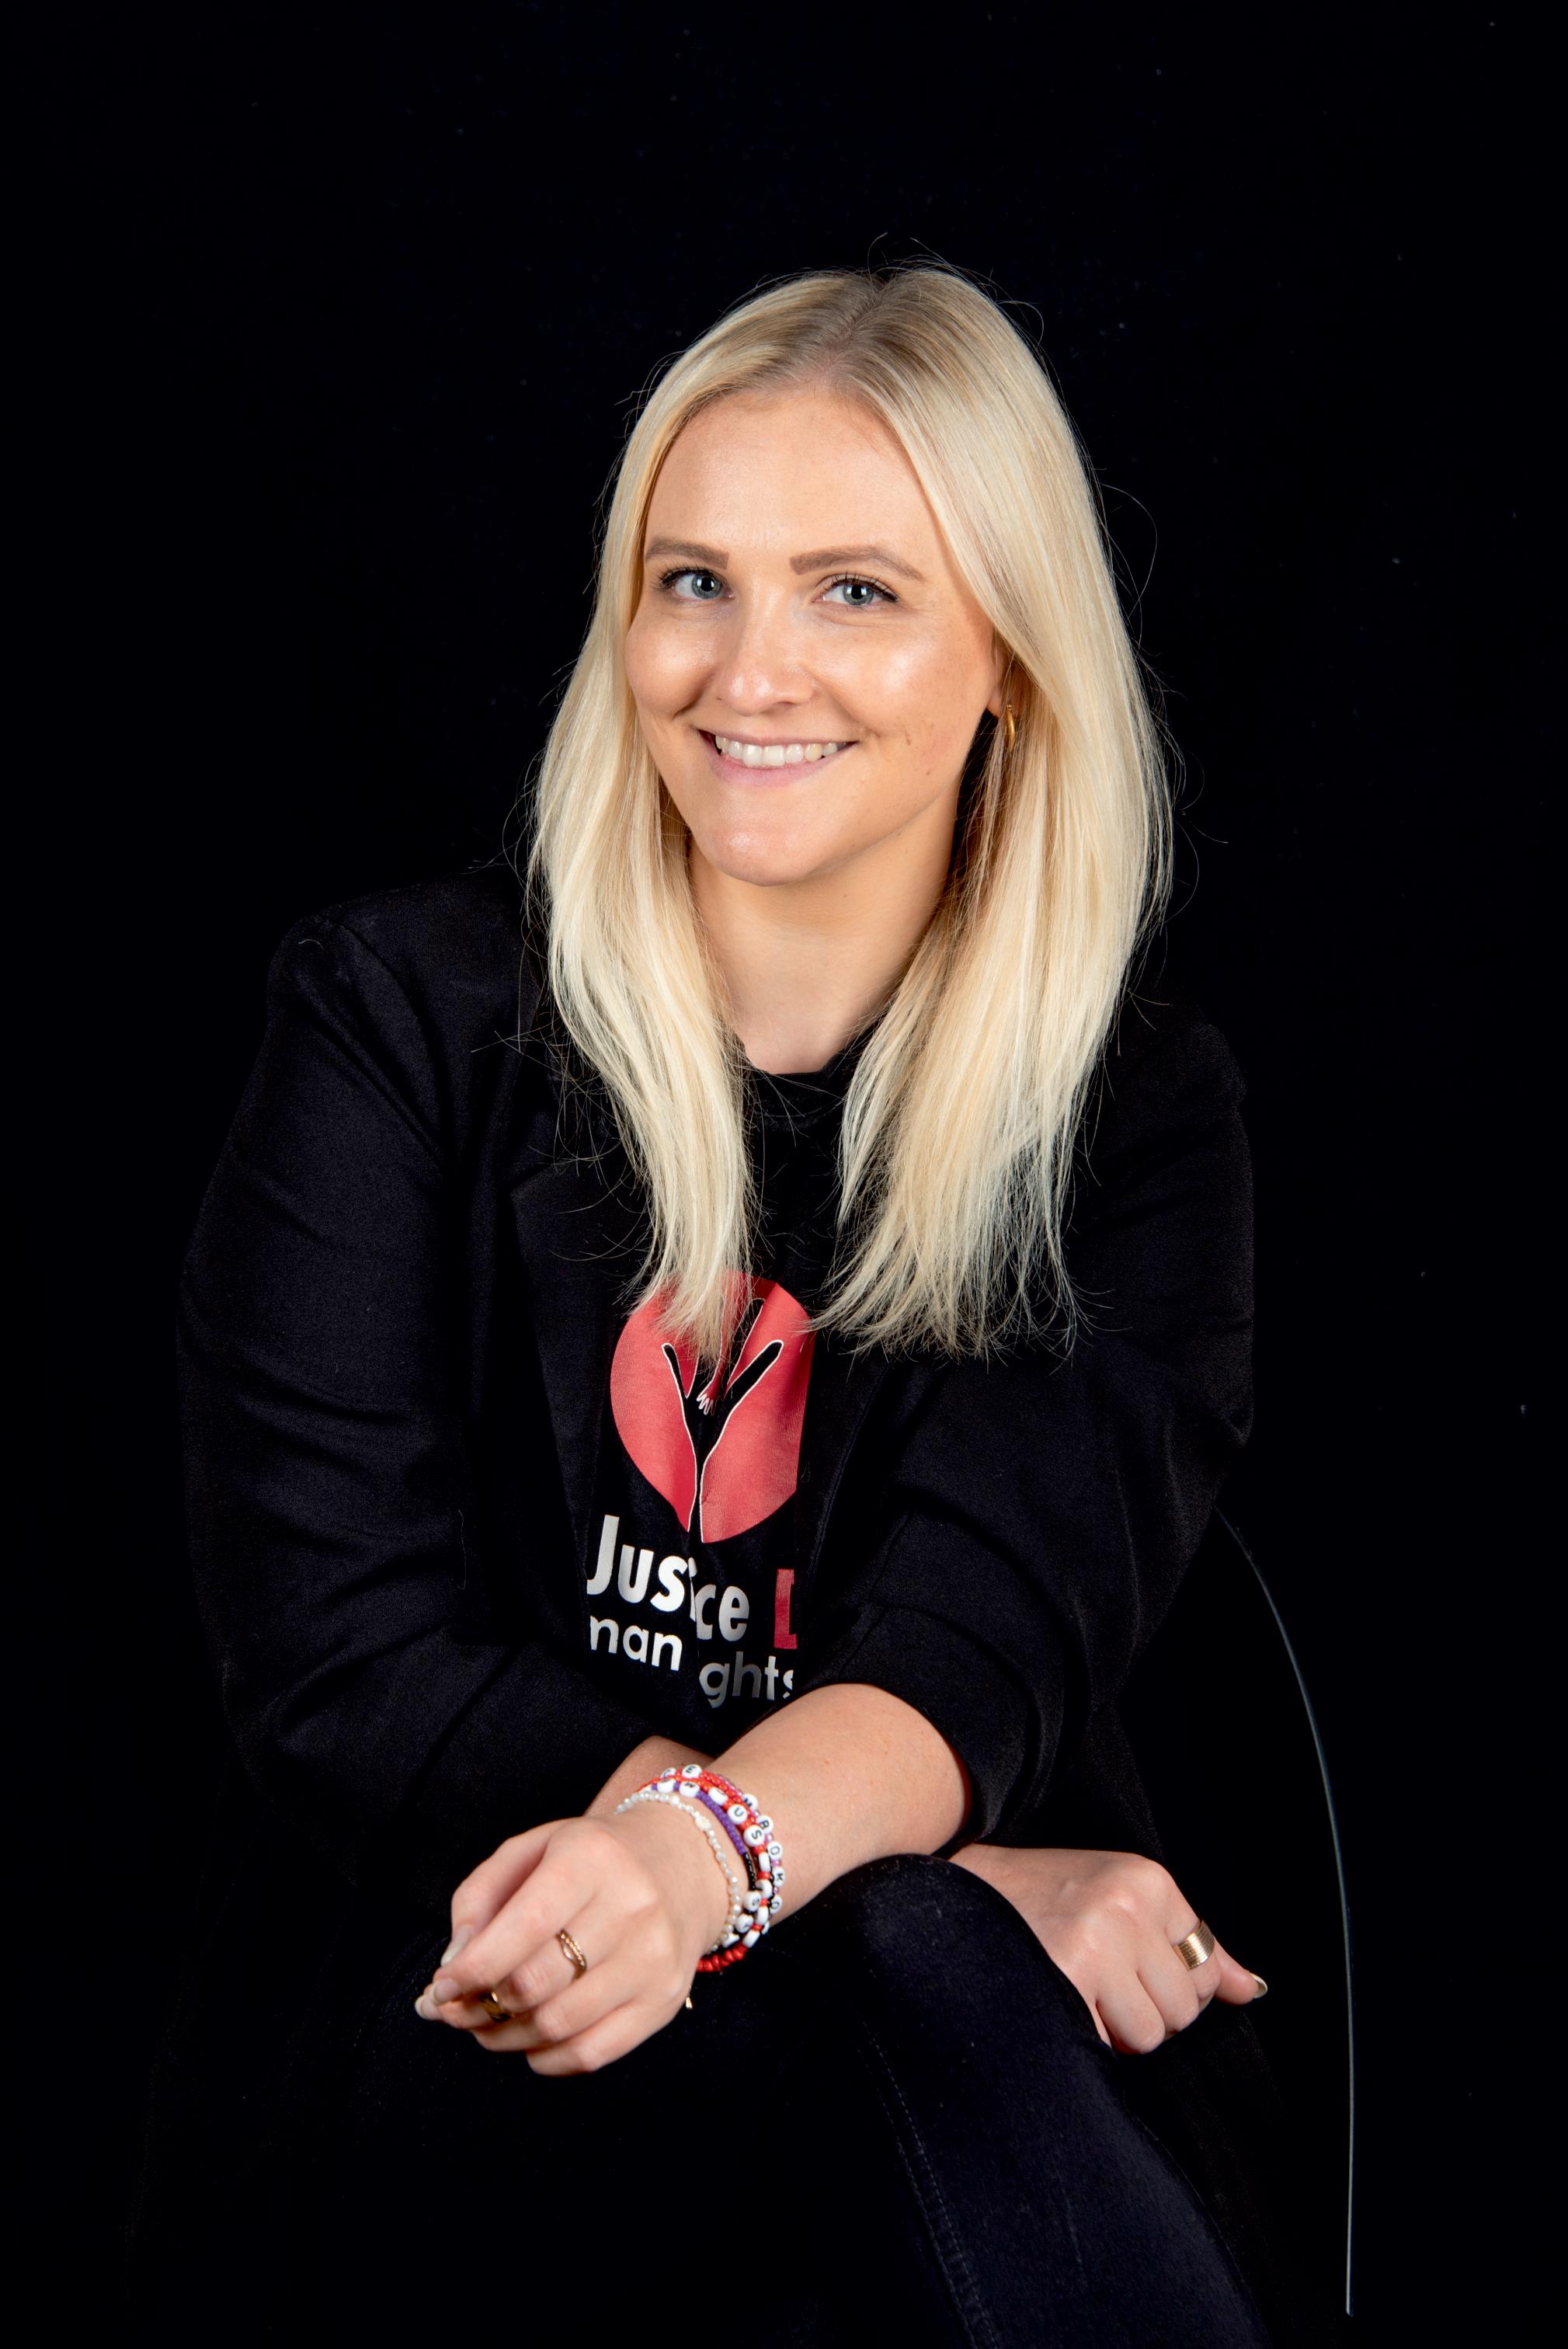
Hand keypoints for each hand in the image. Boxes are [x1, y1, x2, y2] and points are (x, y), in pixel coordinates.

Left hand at [415, 1799, 734, 2072]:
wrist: (681, 1864)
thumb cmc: (588, 1860)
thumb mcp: (531, 1851)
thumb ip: (479, 1899)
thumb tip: (454, 1964)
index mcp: (591, 1859)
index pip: (525, 1927)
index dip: (472, 1969)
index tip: (440, 1988)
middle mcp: (631, 1907)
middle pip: (536, 1983)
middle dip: (480, 2007)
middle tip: (456, 2010)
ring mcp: (653, 1958)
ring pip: (559, 2025)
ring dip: (506, 2036)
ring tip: (488, 2024)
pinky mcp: (663, 2000)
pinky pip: (592, 2053)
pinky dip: (547, 2058)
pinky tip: (531, 2038)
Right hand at [950, 1844, 1264, 2052]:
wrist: (945, 1900)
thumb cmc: (1032, 1902)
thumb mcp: (1112, 1898)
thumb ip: (1184, 1942)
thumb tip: (1249, 1988)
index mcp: (1145, 1878)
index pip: (1202, 1967)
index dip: (1160, 1980)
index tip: (1117, 1960)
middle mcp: (1128, 1904)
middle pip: (1182, 2008)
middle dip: (1140, 2009)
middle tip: (1088, 1976)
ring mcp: (1099, 1940)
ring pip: (1150, 2033)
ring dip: (1112, 2028)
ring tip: (1068, 1985)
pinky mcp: (1069, 1977)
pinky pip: (1110, 2044)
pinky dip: (1084, 2035)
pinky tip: (1052, 1998)